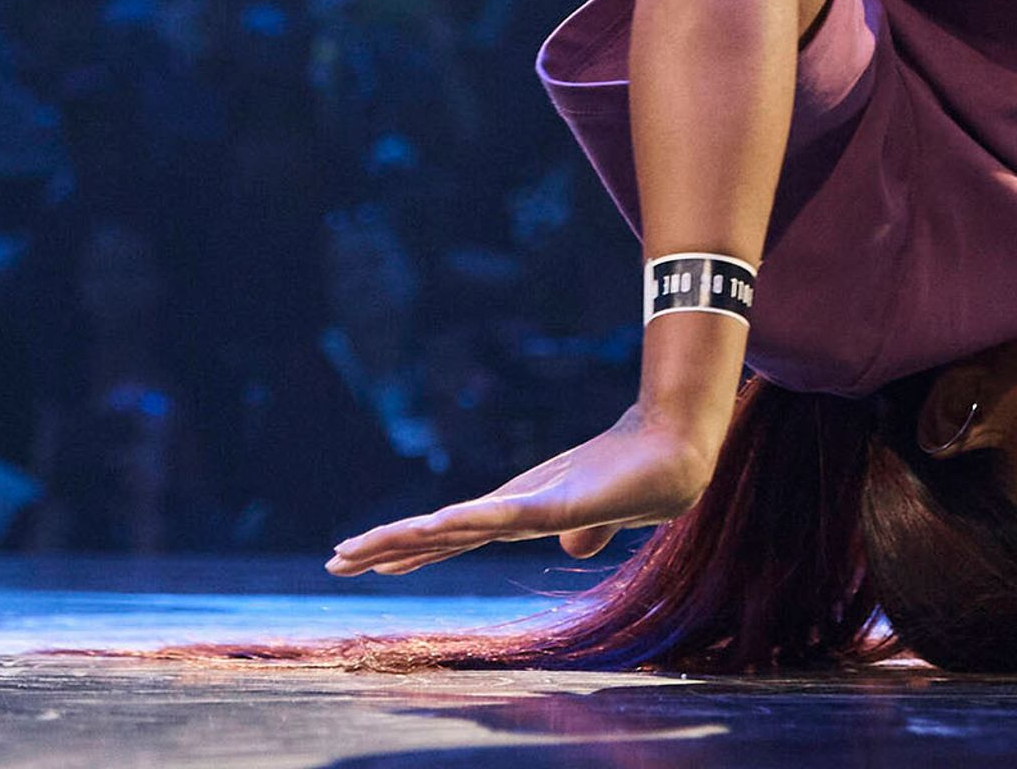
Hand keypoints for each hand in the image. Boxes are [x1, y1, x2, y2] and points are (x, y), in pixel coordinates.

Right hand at [325, 400, 721, 575]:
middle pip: (440, 538)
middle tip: (336, 562)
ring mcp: (532, 514)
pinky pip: (498, 517)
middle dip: (389, 550)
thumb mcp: (602, 499)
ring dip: (405, 541)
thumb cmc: (644, 474)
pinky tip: (429, 527)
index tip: (371, 557)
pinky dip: (462, 523)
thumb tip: (581, 542)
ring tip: (359, 550)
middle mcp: (519, 518)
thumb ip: (587, 520)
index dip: (413, 548)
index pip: (455, 533)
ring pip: (454, 530)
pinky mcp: (553, 506)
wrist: (679, 453)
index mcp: (522, 513)